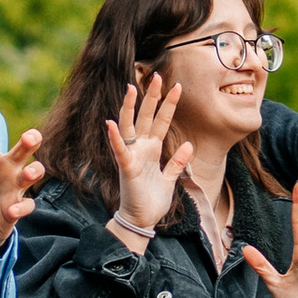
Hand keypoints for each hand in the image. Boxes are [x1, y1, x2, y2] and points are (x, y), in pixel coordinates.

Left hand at [0, 120, 46, 255]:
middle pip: (24, 150)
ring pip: (33, 173)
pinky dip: (21, 207)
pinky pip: (26, 205)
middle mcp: (4, 170)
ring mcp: (12, 189)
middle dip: (30, 140)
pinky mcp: (16, 209)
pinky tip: (11, 210)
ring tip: (27, 174)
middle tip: (29, 138)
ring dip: (34, 171)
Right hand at [103, 73, 192, 234]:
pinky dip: (115, 138)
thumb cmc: (152, 200)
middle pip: (146, 117)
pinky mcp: (126, 169)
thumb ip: (177, 162)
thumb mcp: (170, 179)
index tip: (177, 86)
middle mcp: (141, 149)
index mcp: (152, 150)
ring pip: (130, 127)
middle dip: (151, 97)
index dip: (169, 104)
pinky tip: (110, 123)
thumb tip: (187, 144)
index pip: (161, 121)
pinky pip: (119, 151)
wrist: (141, 221)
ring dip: (130, 108)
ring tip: (131, 88)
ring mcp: (132, 157)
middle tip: (156, 76)